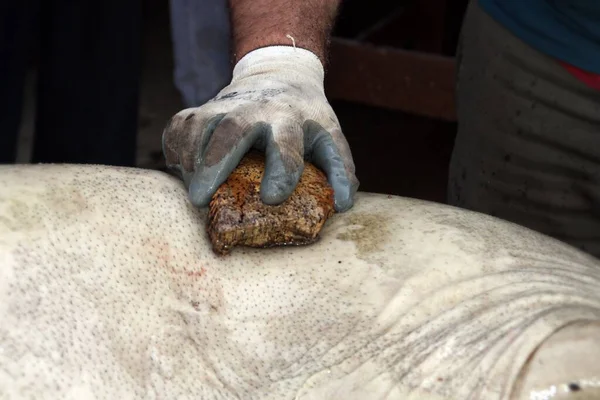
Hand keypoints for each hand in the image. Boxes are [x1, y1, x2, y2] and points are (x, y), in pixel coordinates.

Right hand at [162, 46, 358, 211]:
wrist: (279, 75)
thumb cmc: (305, 120)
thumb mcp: (329, 137)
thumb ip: (339, 168)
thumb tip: (342, 205)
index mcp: (293, 120)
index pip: (287, 145)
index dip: (281, 171)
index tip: (271, 198)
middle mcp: (259, 110)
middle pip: (234, 130)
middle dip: (217, 164)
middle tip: (203, 199)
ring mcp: (229, 105)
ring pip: (202, 125)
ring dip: (192, 159)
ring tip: (194, 192)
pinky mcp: (205, 106)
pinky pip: (182, 124)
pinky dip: (176, 148)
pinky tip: (183, 170)